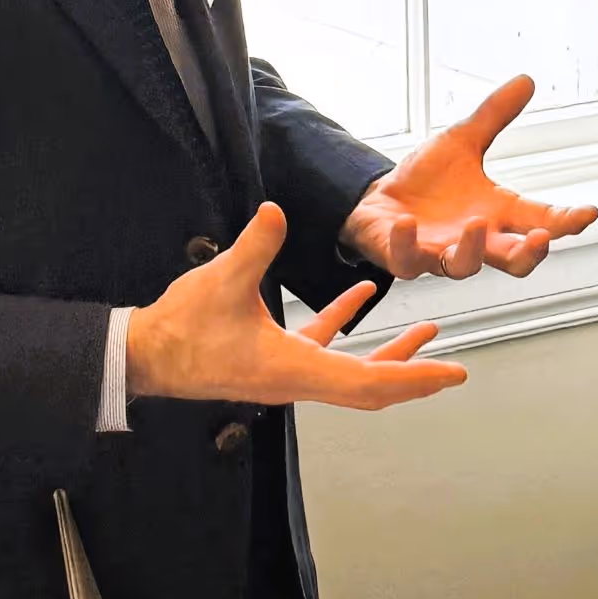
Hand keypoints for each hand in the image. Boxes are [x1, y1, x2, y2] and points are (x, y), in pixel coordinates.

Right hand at [127, 203, 464, 410]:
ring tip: (429, 331)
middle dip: (415, 376)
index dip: (416, 377)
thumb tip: (276, 212)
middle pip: (372, 387)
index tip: (453, 374)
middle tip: (454, 369)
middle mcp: (299, 380)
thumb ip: (255, 246)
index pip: (371, 382)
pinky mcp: (272, 358)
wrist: (143, 355)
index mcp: (296, 370)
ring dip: (391, 353)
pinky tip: (362, 295)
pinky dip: (345, 323)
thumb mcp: (222, 281)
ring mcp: (287, 372)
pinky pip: (322, 346)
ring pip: (353, 370)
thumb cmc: (180, 329)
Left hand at [340, 76, 597, 281]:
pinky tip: (407, 222)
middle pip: (515, 261)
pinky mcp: (405, 257)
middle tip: (543, 238)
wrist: (380, 202)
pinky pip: (408, 260)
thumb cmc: (428, 181)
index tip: (589, 213)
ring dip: (474, 249)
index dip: (567, 221)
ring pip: (466, 267)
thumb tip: (526, 80)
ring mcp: (441, 252)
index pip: (542, 221)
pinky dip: (408, 243)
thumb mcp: (462, 141)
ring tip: (478, 223)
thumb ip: (494, 116)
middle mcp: (476, 240)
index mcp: (498, 213)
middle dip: (531, 253)